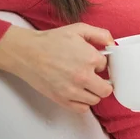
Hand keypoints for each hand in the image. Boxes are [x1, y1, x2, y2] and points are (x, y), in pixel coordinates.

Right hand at [0, 23, 114, 113]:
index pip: (106, 66)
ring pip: (95, 100)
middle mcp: (83, 77)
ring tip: (86, 84)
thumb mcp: (79, 29)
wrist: (27, 53)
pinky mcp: (62, 99)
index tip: (92, 61)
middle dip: (104, 82)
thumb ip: (100, 34)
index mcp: (90, 58)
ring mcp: (72, 90)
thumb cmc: (51, 41)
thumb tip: (112, 44)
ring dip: (94, 92)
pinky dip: (83, 103)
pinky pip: (82, 109)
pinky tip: (79, 93)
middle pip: (107, 89)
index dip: (99, 63)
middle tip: (96, 77)